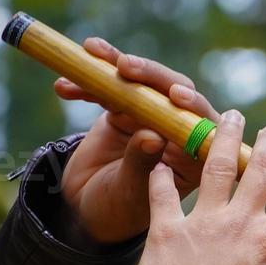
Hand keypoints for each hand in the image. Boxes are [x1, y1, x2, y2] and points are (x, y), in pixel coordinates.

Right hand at [54, 38, 219, 246]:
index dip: (193, 106)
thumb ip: (142, 164)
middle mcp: (176, 132)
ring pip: (139, 83)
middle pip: (172, 93)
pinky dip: (86, 84)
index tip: (177, 95)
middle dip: (151, 75)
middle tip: (126, 66)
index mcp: (193, 157)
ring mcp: (149, 117)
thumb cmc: (118, 211)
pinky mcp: (123, 110)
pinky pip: (107, 89)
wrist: (86, 211)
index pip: (201, 124)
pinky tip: (64, 86)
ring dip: (115, 65)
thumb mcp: (130, 193)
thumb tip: (154, 136)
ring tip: (93, 53)